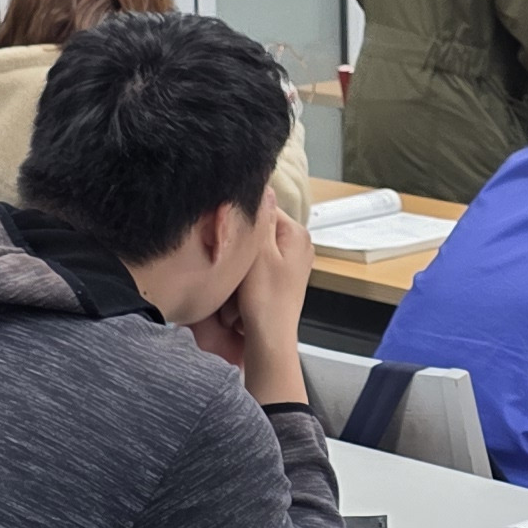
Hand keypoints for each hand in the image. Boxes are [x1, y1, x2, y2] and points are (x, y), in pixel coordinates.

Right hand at [205, 203, 311, 402]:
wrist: (268, 341)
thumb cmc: (265, 300)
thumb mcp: (259, 253)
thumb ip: (260, 219)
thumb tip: (264, 186)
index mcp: (297, 234)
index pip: (262, 209)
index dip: (241, 221)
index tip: (229, 236)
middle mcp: (298, 245)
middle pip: (257, 231)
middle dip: (242, 247)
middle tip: (236, 267)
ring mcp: (290, 264)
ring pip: (253, 251)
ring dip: (241, 265)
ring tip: (239, 284)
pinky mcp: (279, 280)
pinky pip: (255, 269)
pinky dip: (245, 279)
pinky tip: (242, 294)